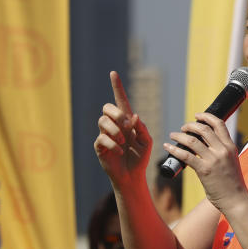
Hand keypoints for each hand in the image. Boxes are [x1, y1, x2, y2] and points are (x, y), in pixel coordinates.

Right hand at [94, 71, 152, 188]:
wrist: (132, 175)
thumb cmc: (141, 157)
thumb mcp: (147, 141)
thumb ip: (142, 128)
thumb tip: (134, 116)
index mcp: (127, 121)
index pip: (121, 100)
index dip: (117, 87)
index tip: (113, 73)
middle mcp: (114, 125)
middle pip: (107, 107)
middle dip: (116, 114)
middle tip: (126, 126)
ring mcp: (105, 135)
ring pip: (102, 121)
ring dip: (114, 130)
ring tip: (123, 141)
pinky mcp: (100, 146)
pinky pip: (101, 138)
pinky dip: (112, 144)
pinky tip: (120, 151)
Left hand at [162, 113, 247, 212]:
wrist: (236, 200)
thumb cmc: (232, 184)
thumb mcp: (231, 162)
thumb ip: (222, 152)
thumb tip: (206, 145)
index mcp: (230, 146)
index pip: (219, 123)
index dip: (206, 116)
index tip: (197, 116)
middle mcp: (222, 150)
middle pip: (203, 129)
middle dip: (190, 125)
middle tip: (183, 128)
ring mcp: (213, 159)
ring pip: (192, 140)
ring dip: (179, 135)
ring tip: (172, 135)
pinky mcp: (204, 170)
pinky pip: (186, 155)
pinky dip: (174, 149)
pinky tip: (168, 146)